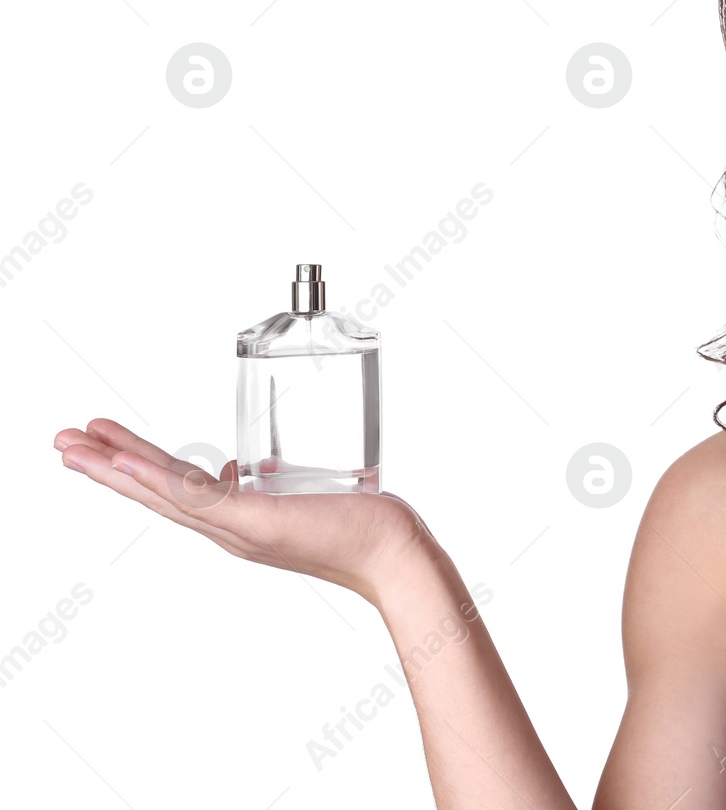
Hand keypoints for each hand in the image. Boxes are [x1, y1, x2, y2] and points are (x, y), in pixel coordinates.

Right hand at [56, 418, 432, 603]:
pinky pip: (198, 499)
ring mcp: (239, 527)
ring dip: (117, 467)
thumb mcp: (297, 497)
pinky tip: (126, 461)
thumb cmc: (358, 525)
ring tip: (75, 445)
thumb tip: (238, 467)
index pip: (170, 489)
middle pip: (153, 492)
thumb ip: (263, 483)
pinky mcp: (257, 523)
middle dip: (105, 467)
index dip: (130, 468)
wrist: (394, 555)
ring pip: (165, 493)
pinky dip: (158, 479)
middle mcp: (228, 529)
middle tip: (61, 441)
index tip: (96, 445)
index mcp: (234, 520)